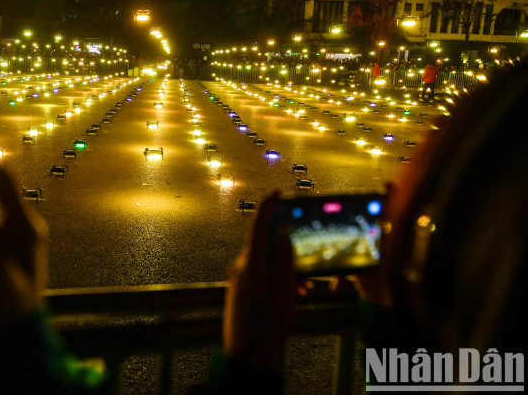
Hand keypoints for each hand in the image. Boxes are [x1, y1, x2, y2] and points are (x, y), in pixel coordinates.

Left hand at [223, 192, 295, 370]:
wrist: (246, 353)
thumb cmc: (268, 323)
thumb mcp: (285, 288)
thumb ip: (284, 257)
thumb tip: (282, 232)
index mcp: (253, 262)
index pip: (258, 224)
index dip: (268, 205)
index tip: (278, 193)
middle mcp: (242, 266)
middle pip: (264, 243)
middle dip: (286, 247)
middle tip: (306, 259)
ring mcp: (239, 278)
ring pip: (266, 261)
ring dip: (285, 268)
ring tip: (304, 288)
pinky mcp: (239, 289)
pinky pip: (261, 275)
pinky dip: (277, 279)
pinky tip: (292, 294)